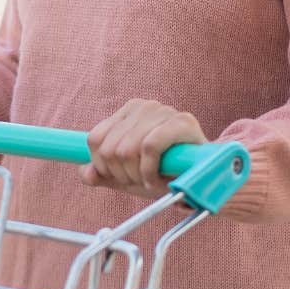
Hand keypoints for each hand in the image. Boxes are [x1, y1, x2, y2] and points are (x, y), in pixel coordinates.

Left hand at [82, 99, 204, 199]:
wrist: (205, 176)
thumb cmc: (165, 172)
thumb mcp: (129, 175)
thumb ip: (104, 174)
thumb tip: (84, 174)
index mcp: (128, 112)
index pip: (95, 139)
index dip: (102, 166)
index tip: (119, 178)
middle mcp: (144, 106)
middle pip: (110, 148)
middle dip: (122, 174)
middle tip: (139, 181)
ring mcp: (164, 111)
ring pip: (128, 149)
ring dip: (137, 175)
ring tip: (149, 180)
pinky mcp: (182, 122)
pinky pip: (150, 147)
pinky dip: (149, 170)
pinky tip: (156, 179)